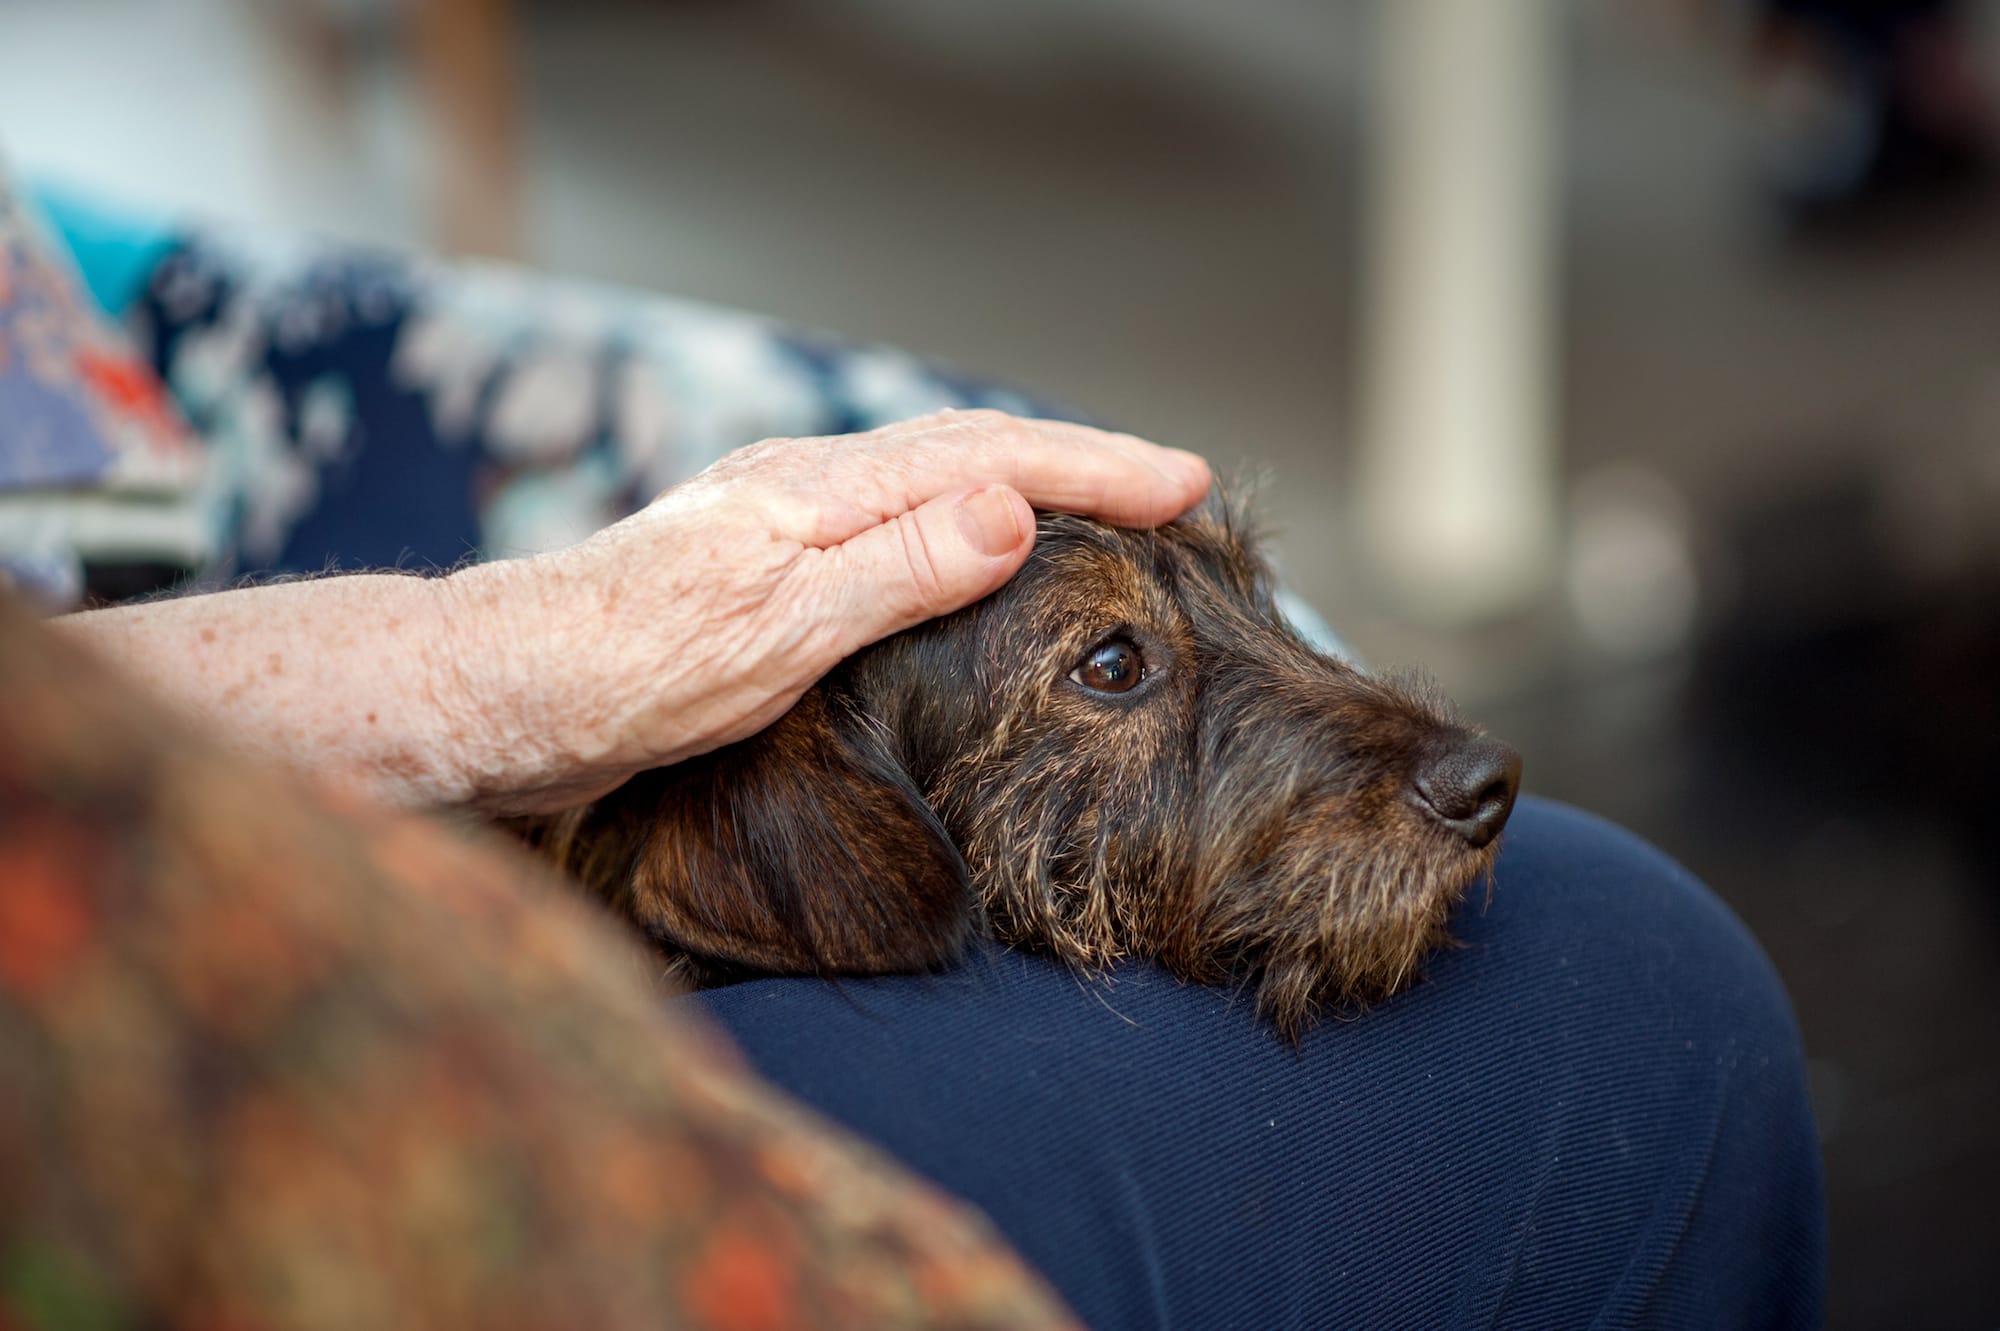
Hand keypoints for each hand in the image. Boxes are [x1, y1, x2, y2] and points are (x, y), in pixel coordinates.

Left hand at [438, 410, 1209, 813]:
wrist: (493, 698)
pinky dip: (957, 526)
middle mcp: (800, 489)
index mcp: (820, 490)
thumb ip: (900, 567)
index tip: (1187, 481)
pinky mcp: (752, 571)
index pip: (992, 461)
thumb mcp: (781, 629)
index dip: (1098, 469)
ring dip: (1020, 485)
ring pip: (926, 484)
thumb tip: (1019, 509)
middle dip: (1077, 465)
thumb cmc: (623, 674)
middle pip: (967, 453)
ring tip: (1090, 505)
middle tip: (1170, 484)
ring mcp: (773, 525)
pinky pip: (887, 526)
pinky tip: (957, 558)